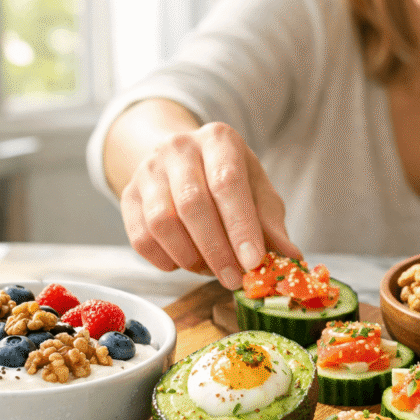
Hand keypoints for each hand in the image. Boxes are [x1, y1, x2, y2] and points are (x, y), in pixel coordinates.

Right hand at [118, 121, 300, 288]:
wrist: (181, 160)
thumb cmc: (228, 178)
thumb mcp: (257, 192)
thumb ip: (271, 225)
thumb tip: (291, 259)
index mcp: (219, 139)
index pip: (227, 183)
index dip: (240, 226)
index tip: (253, 262)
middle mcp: (179, 148)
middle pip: (192, 204)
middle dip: (216, 250)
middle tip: (234, 279)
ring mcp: (148, 170)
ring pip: (162, 223)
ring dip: (189, 257)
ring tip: (210, 270)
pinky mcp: (128, 195)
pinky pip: (141, 237)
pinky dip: (164, 260)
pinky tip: (184, 263)